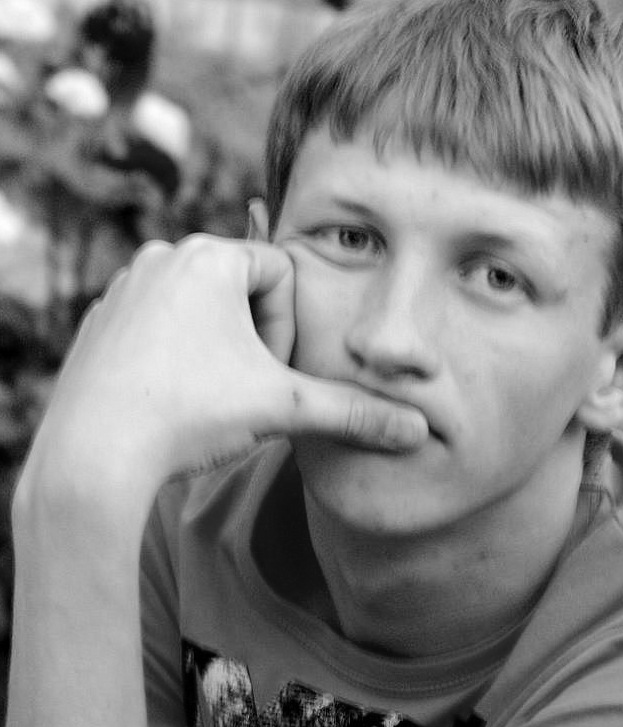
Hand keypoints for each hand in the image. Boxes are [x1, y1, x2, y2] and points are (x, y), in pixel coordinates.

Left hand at [25, 234, 427, 493]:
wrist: (92, 457)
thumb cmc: (189, 415)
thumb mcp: (285, 410)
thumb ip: (353, 413)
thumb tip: (416, 430)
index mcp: (210, 258)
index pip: (282, 274)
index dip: (290, 329)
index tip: (271, 372)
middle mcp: (162, 258)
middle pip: (241, 290)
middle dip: (255, 340)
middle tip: (244, 388)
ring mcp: (123, 289)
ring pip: (200, 310)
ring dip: (218, 349)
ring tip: (208, 396)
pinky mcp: (99, 322)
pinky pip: (158, 327)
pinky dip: (176, 358)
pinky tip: (170, 400)